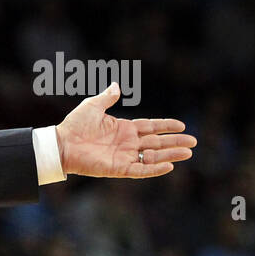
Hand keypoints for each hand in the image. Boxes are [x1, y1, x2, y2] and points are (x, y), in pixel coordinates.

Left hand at [53, 83, 195, 177]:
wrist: (61, 144)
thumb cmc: (74, 125)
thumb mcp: (92, 106)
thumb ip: (107, 97)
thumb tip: (116, 85)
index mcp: (124, 128)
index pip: (151, 127)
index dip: (166, 126)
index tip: (182, 126)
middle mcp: (127, 143)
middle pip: (157, 142)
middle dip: (175, 142)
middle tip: (193, 142)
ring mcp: (124, 156)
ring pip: (152, 157)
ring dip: (170, 155)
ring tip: (188, 153)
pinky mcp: (118, 168)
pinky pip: (140, 170)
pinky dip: (154, 169)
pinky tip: (169, 166)